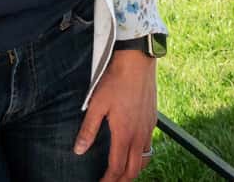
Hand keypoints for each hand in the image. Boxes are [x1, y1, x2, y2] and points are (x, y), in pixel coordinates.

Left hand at [74, 50, 156, 180]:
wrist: (137, 62)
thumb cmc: (115, 81)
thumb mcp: (96, 103)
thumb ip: (88, 129)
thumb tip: (79, 150)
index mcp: (124, 134)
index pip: (118, 167)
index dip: (109, 180)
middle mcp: (140, 135)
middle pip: (134, 169)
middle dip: (122, 180)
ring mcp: (149, 128)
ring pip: (144, 159)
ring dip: (134, 170)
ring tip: (123, 172)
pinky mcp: (153, 119)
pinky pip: (150, 146)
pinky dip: (142, 156)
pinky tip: (134, 149)